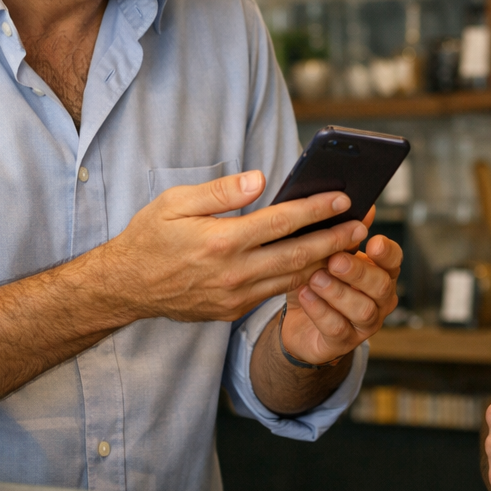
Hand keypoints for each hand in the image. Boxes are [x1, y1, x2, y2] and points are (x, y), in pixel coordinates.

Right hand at [97, 170, 368, 322]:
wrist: (126, 288)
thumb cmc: (150, 238)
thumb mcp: (174, 203)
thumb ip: (220, 191)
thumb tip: (260, 179)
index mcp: (221, 242)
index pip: (281, 222)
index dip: (316, 209)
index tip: (343, 199)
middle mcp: (233, 273)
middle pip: (298, 255)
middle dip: (336, 240)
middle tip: (364, 225)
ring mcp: (235, 296)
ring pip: (293, 278)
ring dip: (326, 262)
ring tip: (351, 245)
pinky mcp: (233, 310)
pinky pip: (275, 292)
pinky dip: (301, 277)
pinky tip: (317, 263)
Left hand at [280, 215, 402, 364]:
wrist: (299, 322)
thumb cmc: (319, 280)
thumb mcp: (328, 254)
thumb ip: (344, 233)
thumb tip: (364, 206)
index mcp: (381, 272)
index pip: (394, 260)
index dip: (387, 252)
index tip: (373, 242)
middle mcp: (380, 299)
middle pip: (380, 286)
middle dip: (358, 272)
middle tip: (335, 259)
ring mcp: (365, 324)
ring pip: (362, 309)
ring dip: (338, 292)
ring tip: (315, 278)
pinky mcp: (343, 342)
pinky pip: (337, 328)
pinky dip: (321, 310)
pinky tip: (306, 295)